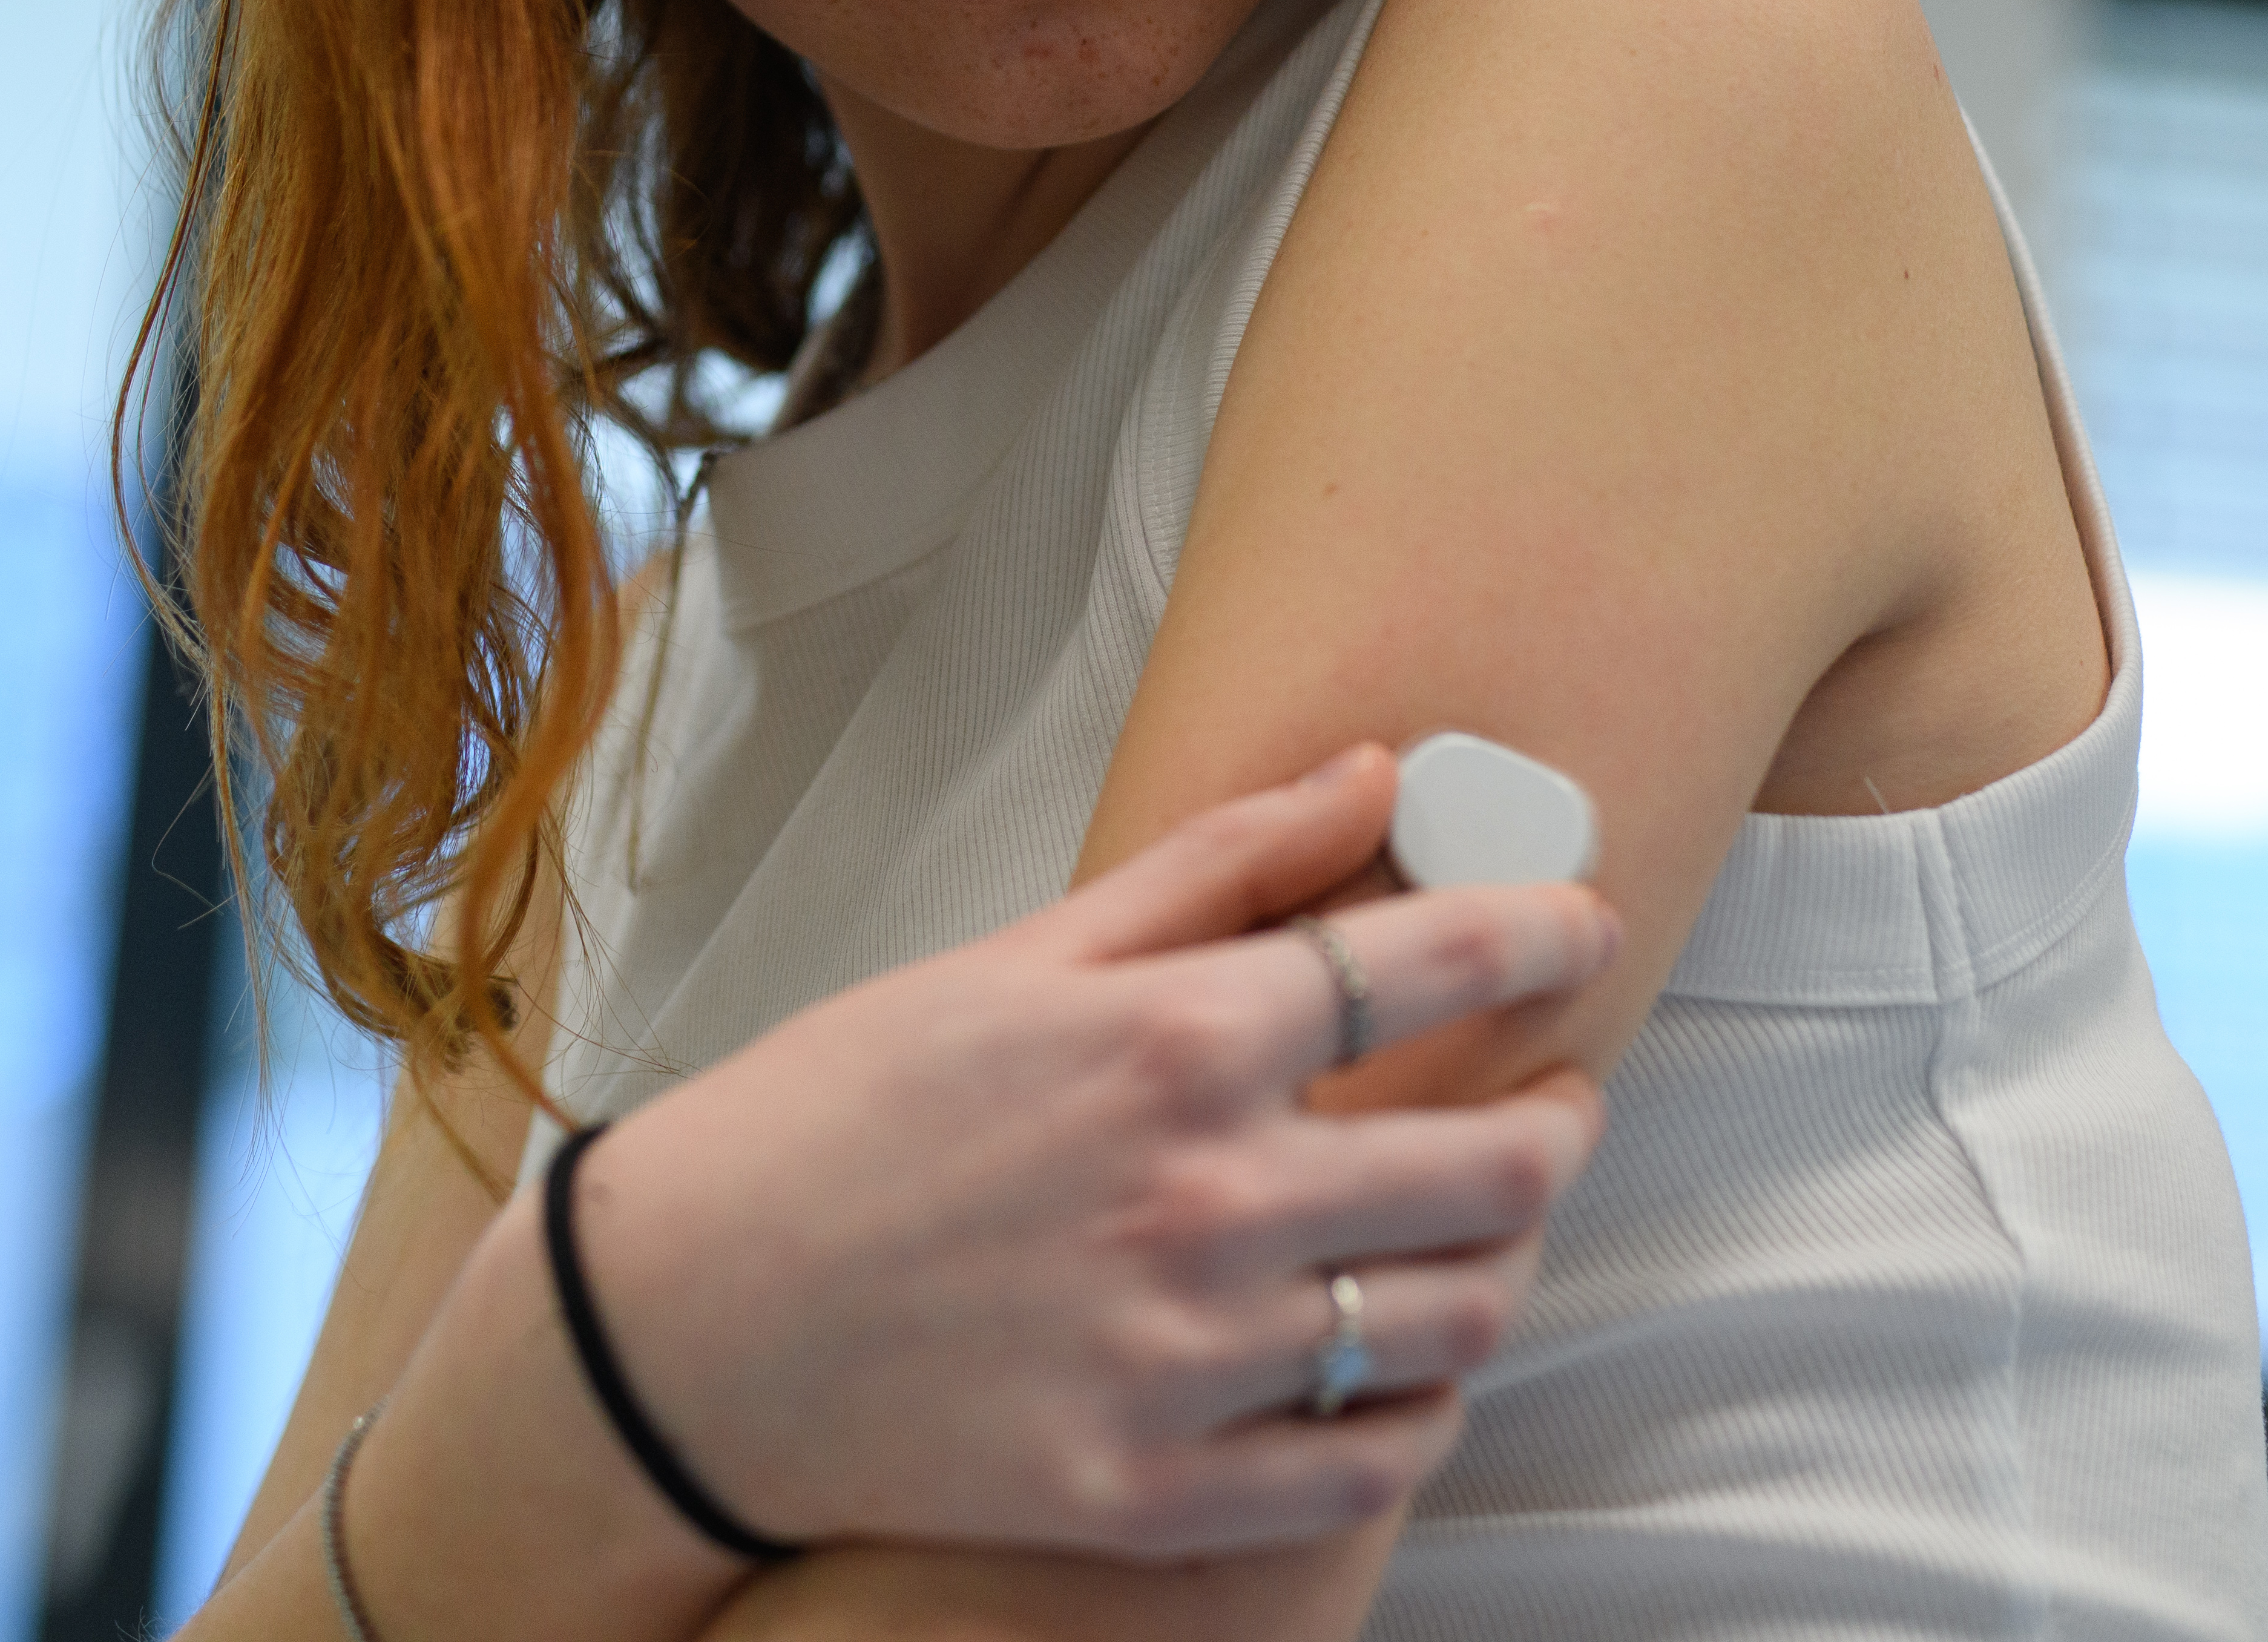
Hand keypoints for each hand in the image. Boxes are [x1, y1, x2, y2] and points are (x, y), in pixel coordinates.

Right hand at [569, 743, 1617, 1562]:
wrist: (686, 1323)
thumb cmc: (844, 1117)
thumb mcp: (1025, 955)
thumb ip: (1222, 868)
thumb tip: (1373, 775)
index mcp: (1172, 1041)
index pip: (1439, 963)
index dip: (1545, 932)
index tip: (1581, 926)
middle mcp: (1204, 1199)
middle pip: (1497, 1160)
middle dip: (1559, 1113)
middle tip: (1549, 1093)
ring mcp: (1187, 1360)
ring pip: (1460, 1315)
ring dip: (1502, 1260)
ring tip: (1476, 1226)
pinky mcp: (1153, 1492)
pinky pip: (1374, 1462)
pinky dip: (1420, 1406)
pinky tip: (1396, 1359)